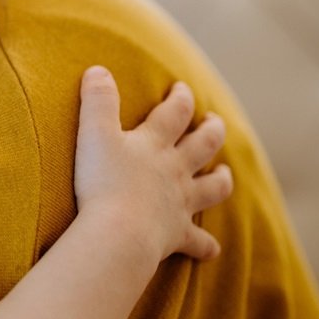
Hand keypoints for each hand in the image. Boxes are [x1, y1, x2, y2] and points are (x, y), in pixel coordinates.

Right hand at [72, 67, 231, 266]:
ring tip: (224, 173)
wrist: (118, 233)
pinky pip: (198, 241)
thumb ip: (97, 100)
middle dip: (212, 130)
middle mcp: (174, 170)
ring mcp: (179, 203)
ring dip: (221, 179)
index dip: (181, 97)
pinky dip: (206, 245)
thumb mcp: (94, 133)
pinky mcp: (177, 234)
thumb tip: (98, 69)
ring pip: (212, 188)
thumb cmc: (104, 182)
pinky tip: (213, 249)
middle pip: (204, 145)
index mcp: (155, 144)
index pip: (176, 112)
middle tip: (215, 121)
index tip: (182, 88)